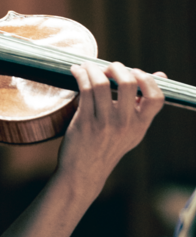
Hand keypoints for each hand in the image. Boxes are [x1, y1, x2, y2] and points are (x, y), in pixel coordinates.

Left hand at [57, 62, 164, 193]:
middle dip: (116, 67)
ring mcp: (104, 123)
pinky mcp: (84, 121)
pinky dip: (79, 74)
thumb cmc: (107, 145)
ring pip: (101, 83)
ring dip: (93, 68)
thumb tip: (160, 76)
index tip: (134, 71)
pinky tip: (75, 71)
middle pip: (127, 83)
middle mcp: (125, 124)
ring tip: (87, 66)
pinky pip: (84, 89)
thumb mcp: (132, 129)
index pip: (156, 98)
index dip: (147, 79)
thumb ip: (142, 105)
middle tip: (107, 67)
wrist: (84, 171)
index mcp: (140, 125)